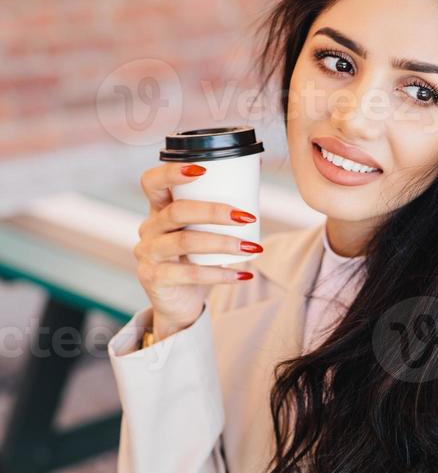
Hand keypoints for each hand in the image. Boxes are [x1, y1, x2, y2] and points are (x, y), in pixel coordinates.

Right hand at [134, 161, 259, 339]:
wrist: (178, 303)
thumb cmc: (194, 261)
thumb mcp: (200, 233)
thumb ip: (215, 213)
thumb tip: (254, 181)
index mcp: (158, 210)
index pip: (152, 182)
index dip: (171, 172)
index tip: (203, 169)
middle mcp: (148, 229)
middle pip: (177, 211)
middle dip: (214, 212)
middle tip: (246, 217)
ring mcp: (148, 254)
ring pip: (185, 242)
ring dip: (223, 243)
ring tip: (251, 247)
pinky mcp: (155, 279)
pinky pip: (190, 274)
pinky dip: (220, 274)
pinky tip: (243, 274)